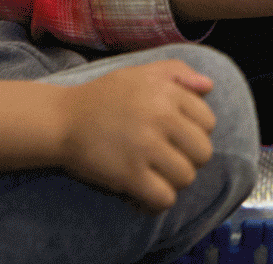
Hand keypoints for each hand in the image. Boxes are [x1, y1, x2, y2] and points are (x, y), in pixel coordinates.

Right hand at [58, 59, 215, 211]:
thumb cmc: (105, 96)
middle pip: (203, 152)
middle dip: (189, 158)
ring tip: (155, 173)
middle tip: (168, 157)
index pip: (208, 121)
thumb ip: (177, 72)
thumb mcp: (141, 72)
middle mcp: (160, 116)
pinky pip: (164, 198)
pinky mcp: (130, 175)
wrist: (64, 119)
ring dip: (173, 180)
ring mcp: (145, 147)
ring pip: (186, 177)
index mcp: (166, 90)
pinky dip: (157, 201)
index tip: (177, 135)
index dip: (196, 131)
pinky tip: (144, 192)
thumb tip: (208, 87)